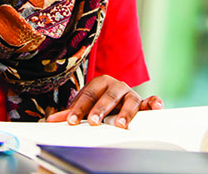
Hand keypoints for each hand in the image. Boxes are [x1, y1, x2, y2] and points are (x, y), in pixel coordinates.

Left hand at [45, 75, 163, 128]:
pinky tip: (157, 107)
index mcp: (100, 83)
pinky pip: (150, 101)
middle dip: (100, 110)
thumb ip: (70, 113)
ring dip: (126, 112)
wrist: (116, 97)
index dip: (79, 109)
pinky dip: (154, 103)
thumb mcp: (85, 105)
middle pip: (108, 97)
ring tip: (120, 124)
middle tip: (93, 122)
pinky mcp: (143, 102)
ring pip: (129, 100)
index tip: (71, 121)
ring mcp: (130, 93)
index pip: (88, 95)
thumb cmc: (99, 101)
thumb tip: (50, 120)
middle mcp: (116, 86)